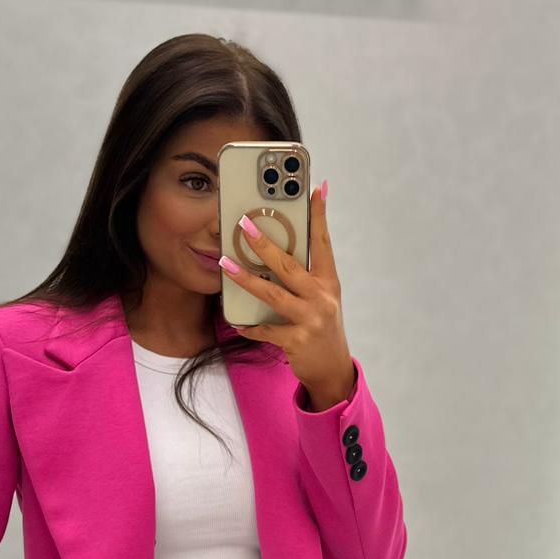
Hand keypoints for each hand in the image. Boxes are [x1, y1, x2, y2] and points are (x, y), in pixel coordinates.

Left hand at [220, 184, 355, 404]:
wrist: (333, 370)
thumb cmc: (321, 327)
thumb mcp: (322, 298)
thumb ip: (305, 276)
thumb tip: (275, 252)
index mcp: (328, 282)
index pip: (323, 242)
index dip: (319, 215)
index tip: (315, 189)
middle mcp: (322, 297)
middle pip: (289, 265)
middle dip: (265, 244)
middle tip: (245, 224)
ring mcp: (310, 319)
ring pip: (273, 294)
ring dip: (247, 279)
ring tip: (226, 264)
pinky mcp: (298, 341)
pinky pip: (266, 329)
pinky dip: (250, 325)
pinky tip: (237, 321)